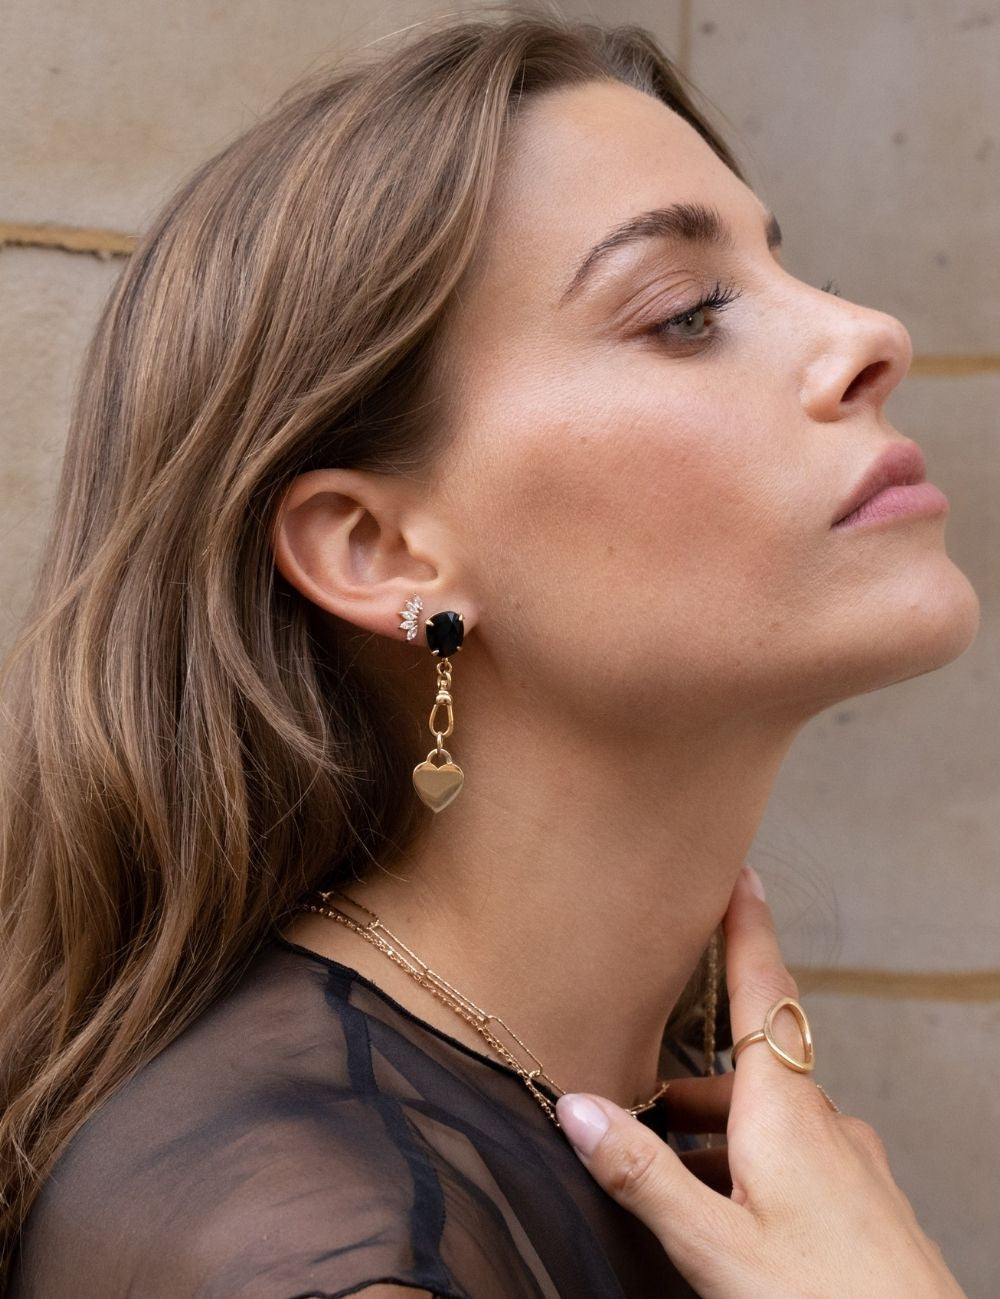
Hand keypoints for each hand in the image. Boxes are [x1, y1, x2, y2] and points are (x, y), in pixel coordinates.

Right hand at [555, 864, 966, 1298]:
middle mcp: (824, 1120)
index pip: (761, 988)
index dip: (746, 926)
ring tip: (664, 1176)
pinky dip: (750, 1164)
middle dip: (686, 1081)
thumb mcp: (715, 1246)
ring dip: (714, 1133)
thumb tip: (575, 1105)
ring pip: (769, 1119)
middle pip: (747, 1067)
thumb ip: (644, 1174)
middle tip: (632, 1097)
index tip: (740, 871)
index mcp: (786, 1109)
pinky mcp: (865, 1201)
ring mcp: (851, 1161)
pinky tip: (727, 1216)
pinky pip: (796, 1156)